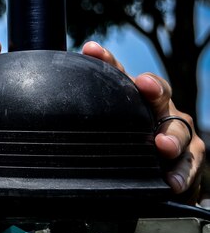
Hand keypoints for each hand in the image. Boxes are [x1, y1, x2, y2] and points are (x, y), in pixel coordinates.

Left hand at [81, 41, 205, 197]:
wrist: (158, 170)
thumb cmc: (123, 144)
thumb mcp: (103, 130)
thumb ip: (85, 121)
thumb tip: (43, 120)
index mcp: (134, 97)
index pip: (118, 74)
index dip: (105, 61)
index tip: (91, 50)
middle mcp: (159, 108)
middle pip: (158, 93)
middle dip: (153, 89)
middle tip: (145, 87)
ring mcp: (177, 130)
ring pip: (178, 129)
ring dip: (171, 138)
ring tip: (163, 146)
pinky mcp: (191, 155)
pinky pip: (189, 163)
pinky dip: (182, 174)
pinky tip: (172, 182)